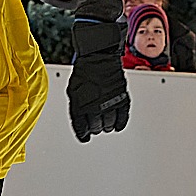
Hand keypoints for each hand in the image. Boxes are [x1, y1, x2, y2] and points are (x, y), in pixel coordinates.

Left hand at [66, 17, 129, 140]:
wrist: (98, 57)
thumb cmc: (84, 72)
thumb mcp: (73, 91)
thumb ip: (76, 107)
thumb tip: (79, 120)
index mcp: (80, 105)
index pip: (81, 127)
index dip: (83, 134)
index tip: (84, 138)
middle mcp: (95, 106)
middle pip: (96, 127)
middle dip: (94, 128)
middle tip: (95, 127)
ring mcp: (109, 103)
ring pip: (109, 124)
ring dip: (106, 126)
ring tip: (105, 125)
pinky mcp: (121, 99)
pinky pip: (122, 117)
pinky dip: (120, 123)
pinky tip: (117, 126)